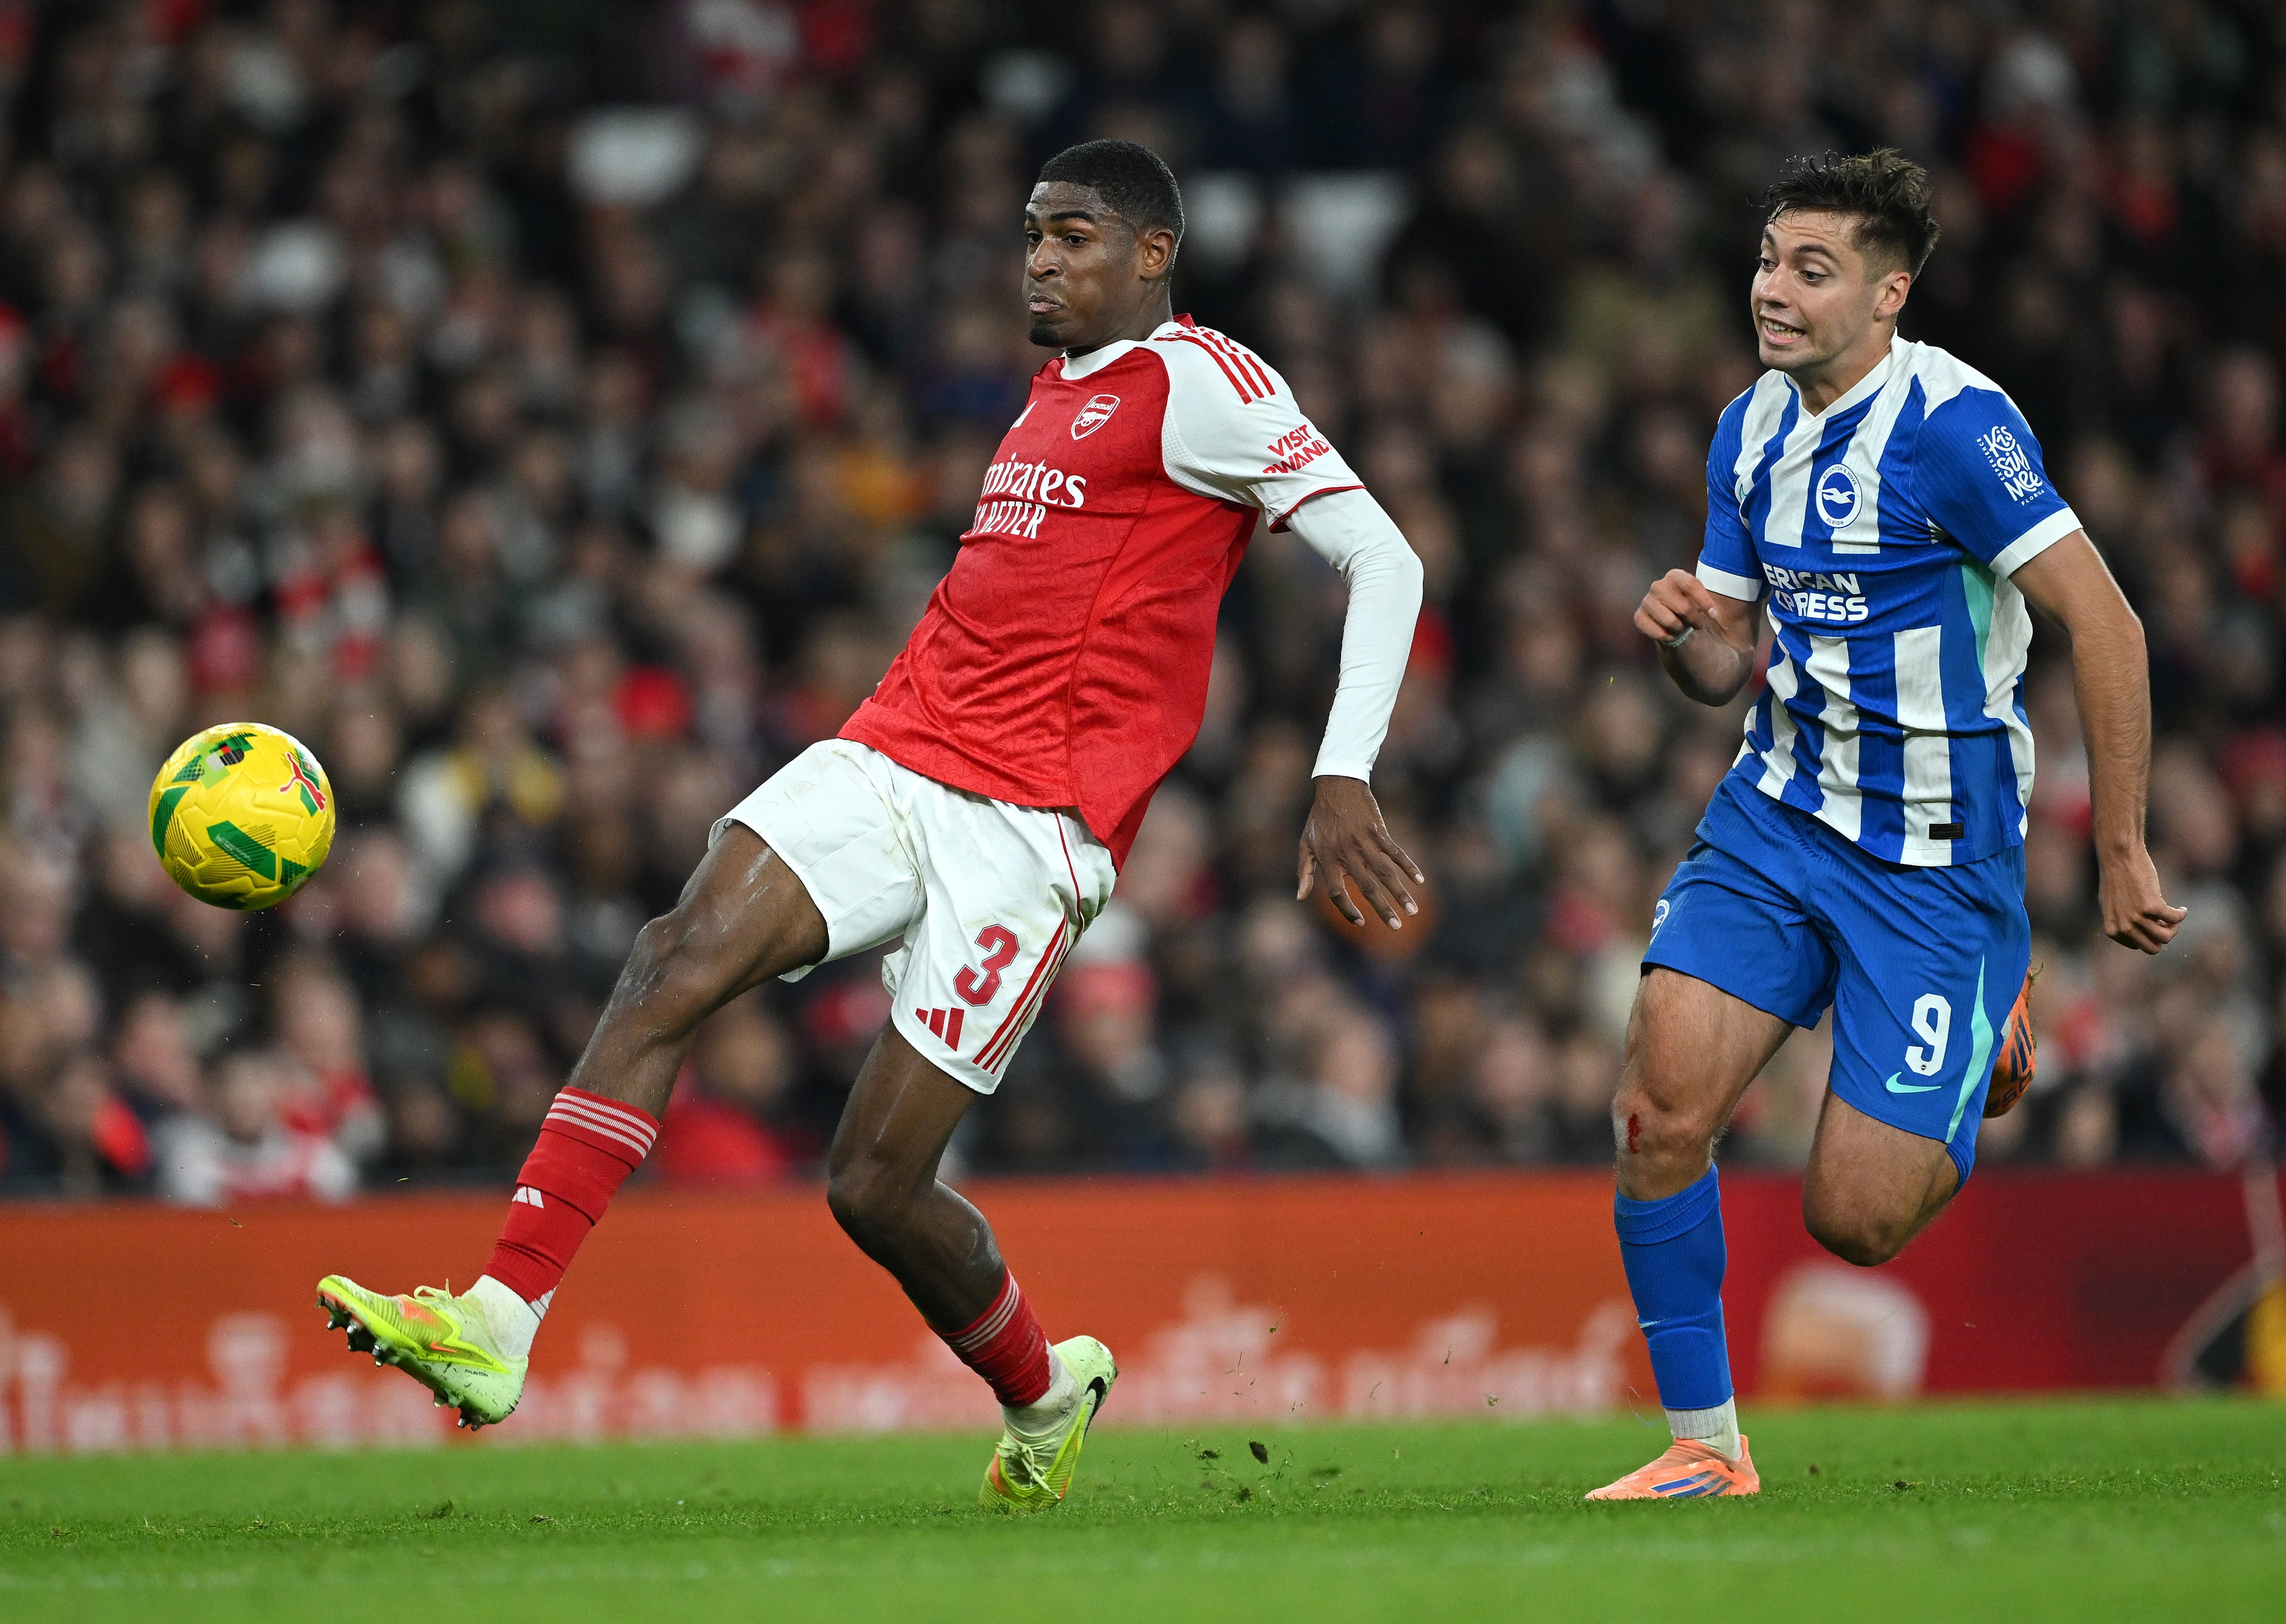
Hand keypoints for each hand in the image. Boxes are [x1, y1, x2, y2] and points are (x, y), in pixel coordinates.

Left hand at [1297, 776, 1422, 929]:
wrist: (1336, 786)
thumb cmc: (1319, 818)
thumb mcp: (1305, 844)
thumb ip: (1304, 872)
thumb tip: (1300, 898)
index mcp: (1328, 859)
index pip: (1337, 893)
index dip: (1347, 910)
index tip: (1361, 922)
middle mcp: (1347, 853)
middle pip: (1367, 887)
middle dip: (1383, 909)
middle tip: (1396, 927)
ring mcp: (1364, 842)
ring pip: (1385, 873)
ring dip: (1400, 893)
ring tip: (1412, 911)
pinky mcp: (1378, 831)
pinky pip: (1395, 852)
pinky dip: (1408, 866)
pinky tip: (1419, 880)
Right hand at [1634, 569, 1718, 646]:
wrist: (1681, 629)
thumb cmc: (1698, 612)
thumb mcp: (1713, 603)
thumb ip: (1721, 600)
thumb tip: (1722, 606)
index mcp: (1675, 576)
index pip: (1691, 584)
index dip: (1704, 601)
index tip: (1714, 615)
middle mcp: (1658, 586)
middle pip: (1682, 606)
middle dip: (1694, 619)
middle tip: (1697, 624)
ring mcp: (1647, 602)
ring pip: (1670, 621)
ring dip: (1681, 629)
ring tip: (1682, 627)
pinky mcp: (1639, 617)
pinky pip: (1657, 632)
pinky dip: (1668, 637)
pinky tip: (1671, 634)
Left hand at [2097, 845, 2186, 953]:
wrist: (2119, 858)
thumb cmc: (2116, 878)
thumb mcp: (2113, 905)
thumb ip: (2123, 921)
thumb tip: (2142, 932)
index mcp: (2113, 930)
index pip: (2138, 946)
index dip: (2149, 935)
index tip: (2154, 923)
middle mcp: (2123, 926)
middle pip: (2153, 948)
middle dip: (2163, 937)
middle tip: (2167, 923)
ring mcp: (2137, 918)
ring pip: (2166, 937)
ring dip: (2174, 927)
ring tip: (2173, 916)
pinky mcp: (2151, 906)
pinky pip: (2175, 919)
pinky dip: (2181, 914)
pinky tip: (2182, 909)